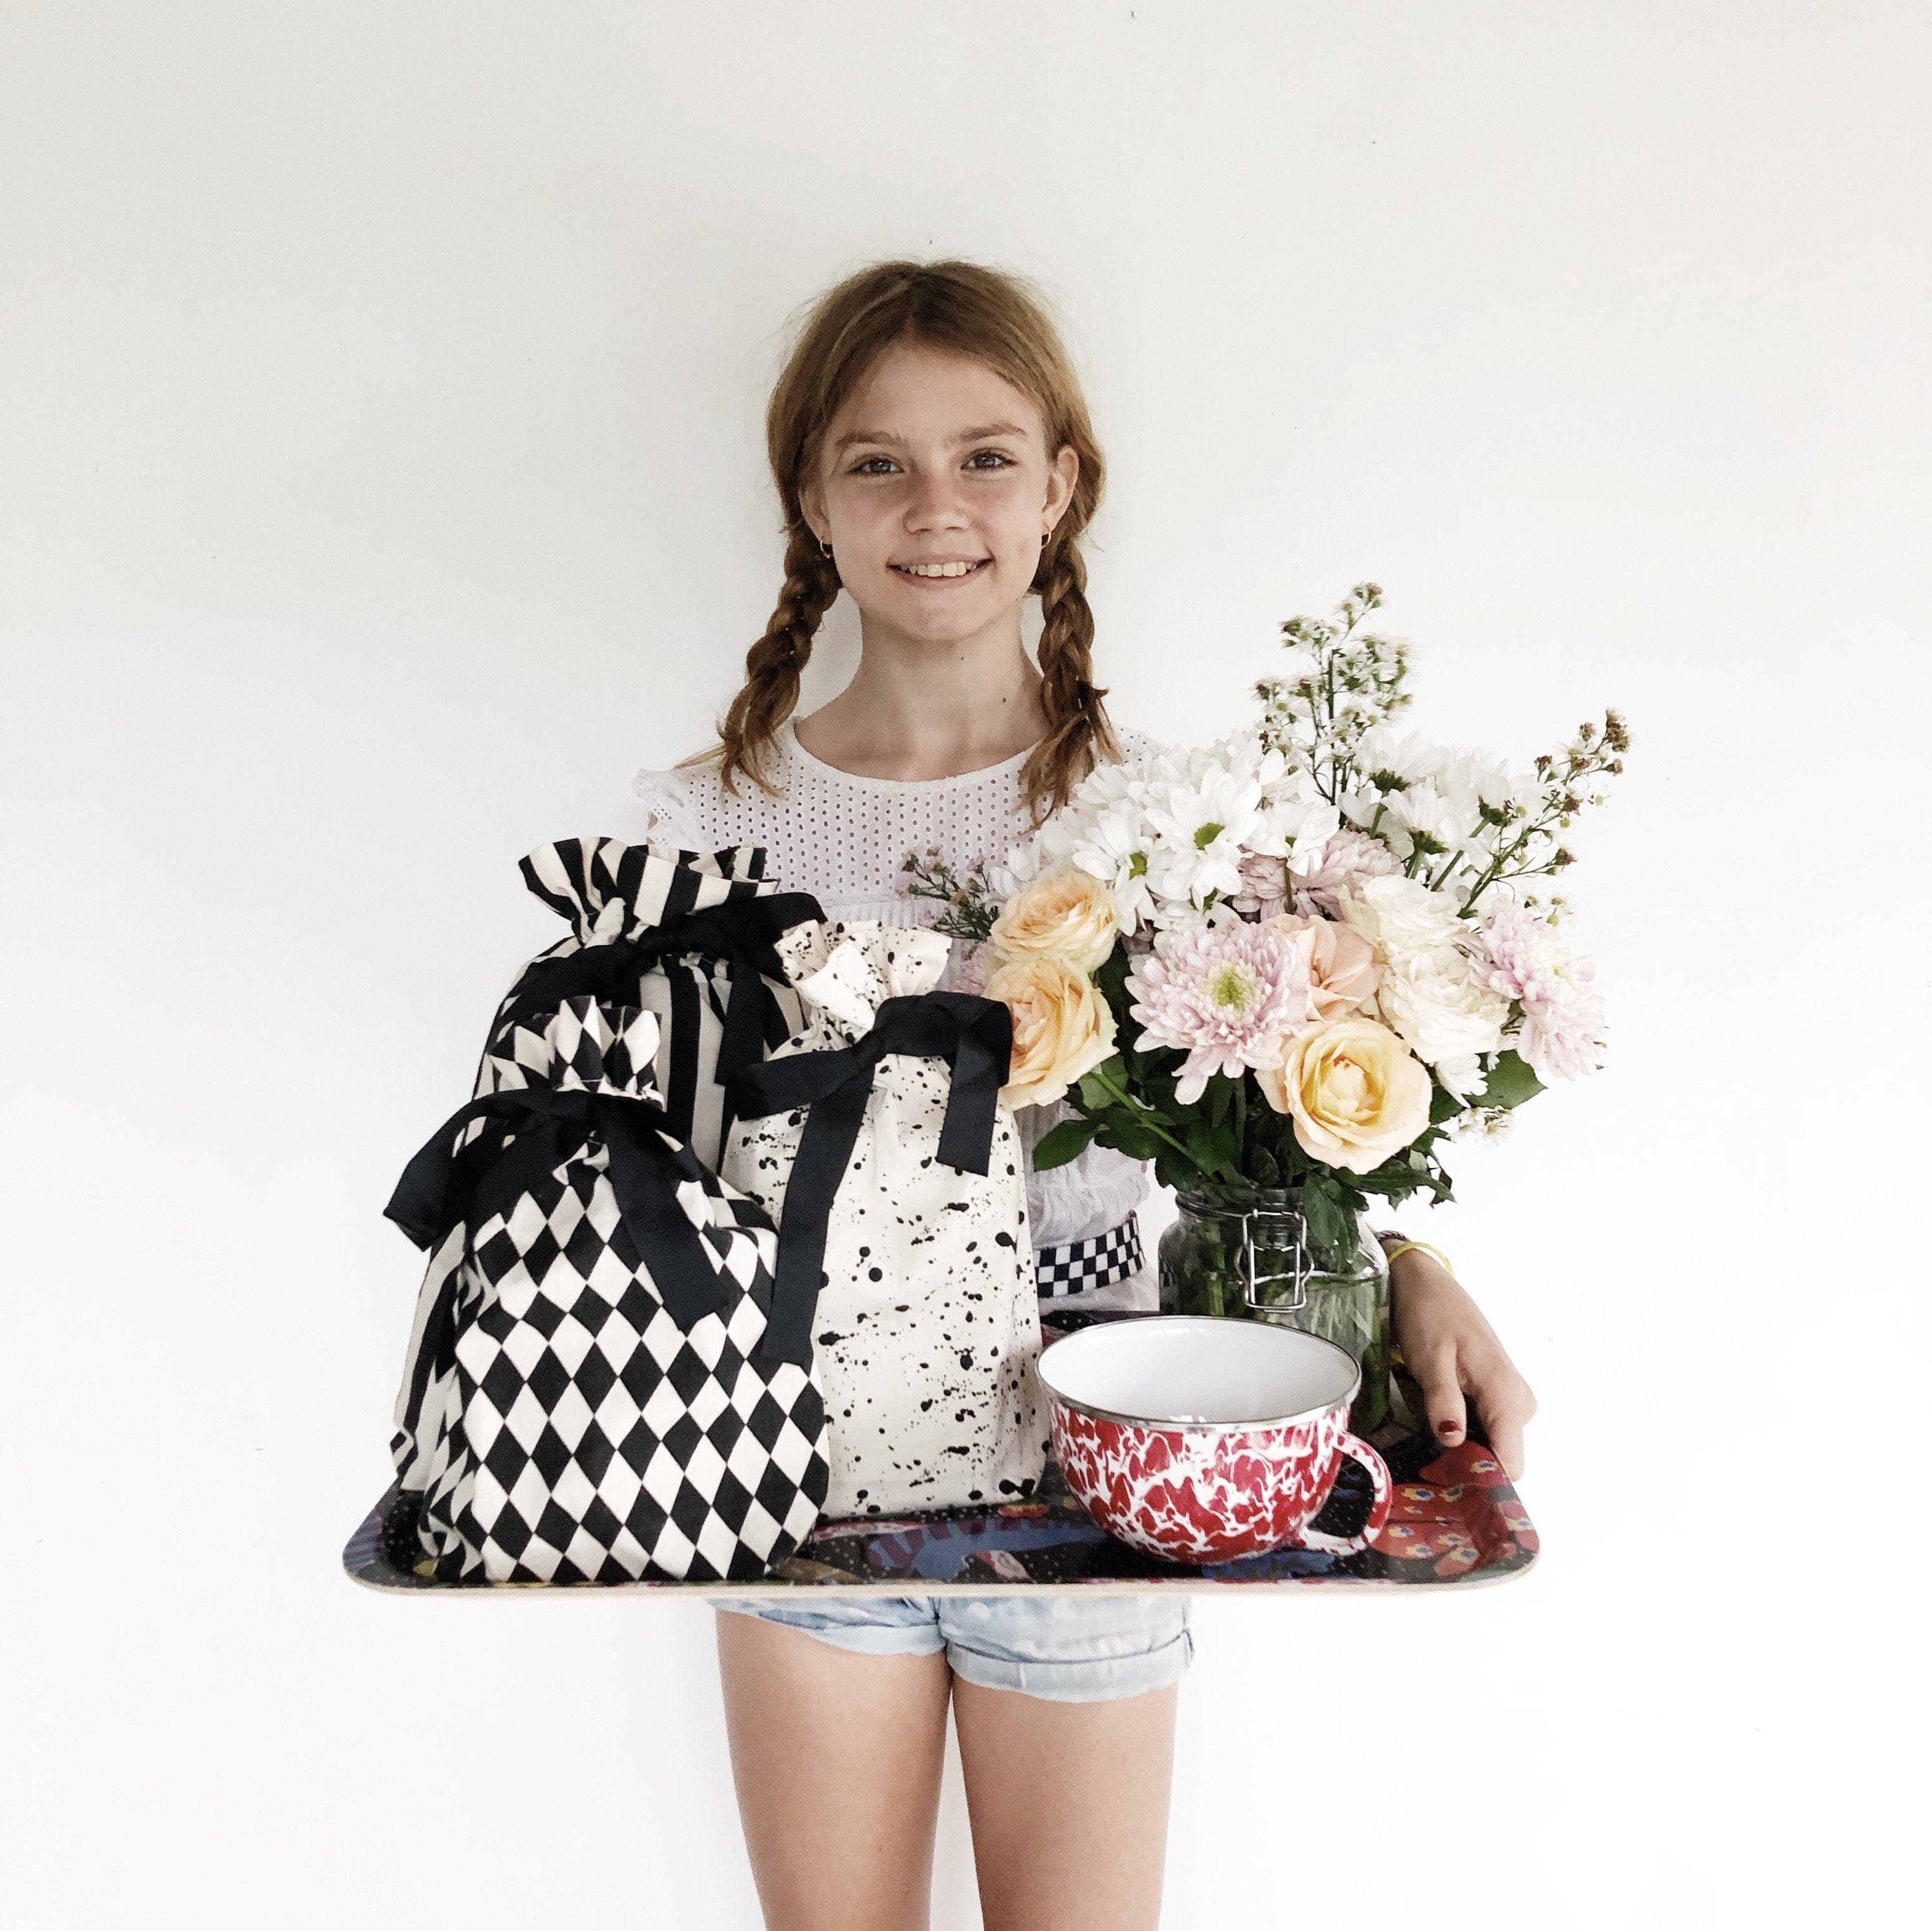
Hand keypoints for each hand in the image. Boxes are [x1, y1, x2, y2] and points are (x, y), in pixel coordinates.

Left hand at [1385, 1247, 1536, 1478]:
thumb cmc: (1429, 1316)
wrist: (1426, 1284)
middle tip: (1424, 1472)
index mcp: (1506, 1395)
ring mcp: (1508, 1401)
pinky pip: (1486, 1431)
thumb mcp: (1430, 1359)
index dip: (1481, 1481)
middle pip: (1500, 1459)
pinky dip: (1463, 1437)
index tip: (1446, 1490)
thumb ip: (1443, 1401)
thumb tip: (1454, 1442)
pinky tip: (1435, 1433)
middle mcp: (1517, 1404)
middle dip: (1466, 1470)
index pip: (1511, 1462)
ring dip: (1462, 1454)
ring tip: (1424, 1453)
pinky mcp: (1495, 1397)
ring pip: (1492, 1447)